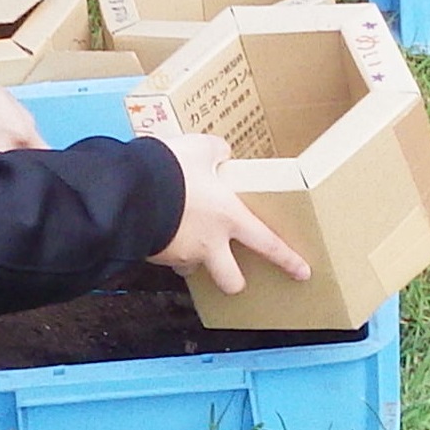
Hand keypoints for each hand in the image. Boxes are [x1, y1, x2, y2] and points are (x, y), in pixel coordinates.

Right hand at [147, 130, 312, 294]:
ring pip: (193, 268)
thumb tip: (222, 153)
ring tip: (186, 236)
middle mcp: (209, 244)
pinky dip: (167, 246)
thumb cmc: (168, 169)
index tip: (302, 273)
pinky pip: (166, 256)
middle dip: (235, 281)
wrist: (126, 190)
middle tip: (235, 275)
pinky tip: (160, 226)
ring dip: (194, 259)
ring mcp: (181, 253)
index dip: (287, 260)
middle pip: (231, 280)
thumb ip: (217, 151)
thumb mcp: (200, 148)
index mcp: (229, 218)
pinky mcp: (155, 255)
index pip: (268, 245)